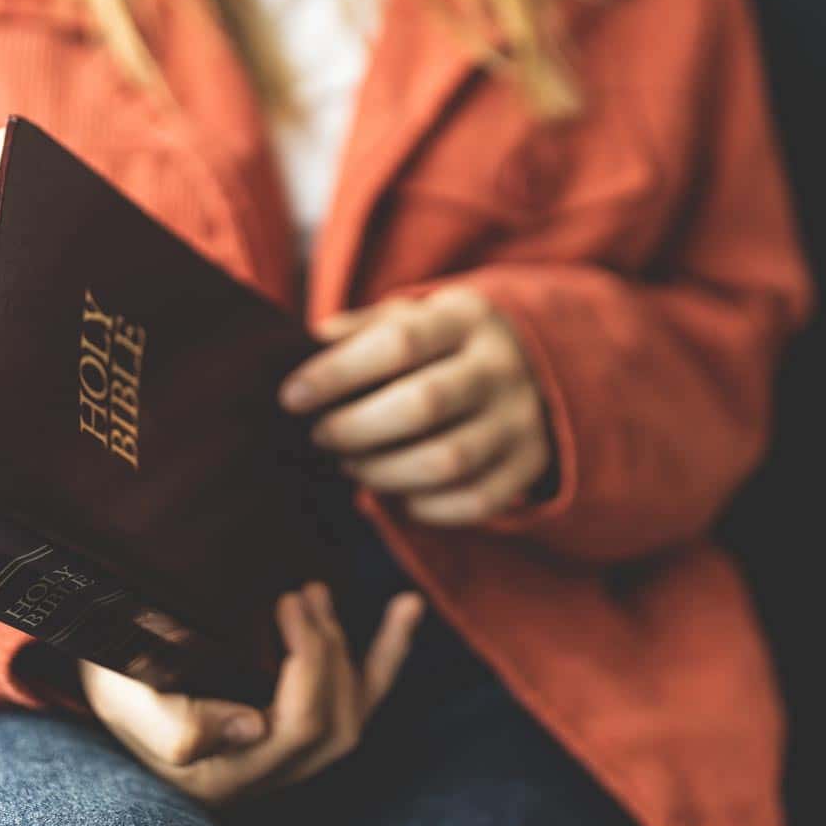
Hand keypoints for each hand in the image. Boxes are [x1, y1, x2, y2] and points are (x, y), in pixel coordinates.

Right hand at [81, 584, 422, 805]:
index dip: (309, 663)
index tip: (286, 602)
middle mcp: (266, 773)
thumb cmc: (115, 685)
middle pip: (335, 722)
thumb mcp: (125, 702)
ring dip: (353, 647)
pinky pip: (362, 696)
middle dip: (327, 649)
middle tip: (299, 592)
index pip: (299, 728)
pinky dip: (389, 651)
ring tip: (318, 592)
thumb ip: (179, 725)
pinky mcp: (299, 721)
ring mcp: (287, 752)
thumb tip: (255, 726)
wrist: (109, 678)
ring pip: (355, 713)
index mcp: (228, 773)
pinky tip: (407, 607)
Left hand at [280, 286, 552, 525]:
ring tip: (351, 467)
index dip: (338, 373)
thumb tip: (305, 347)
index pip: (398, 343)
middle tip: (320, 437)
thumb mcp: (409, 317)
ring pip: (448, 460)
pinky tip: (399, 496)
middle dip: (356, 428)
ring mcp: (520, 418)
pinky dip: (427, 508)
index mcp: (464, 319)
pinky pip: (476, 501)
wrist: (534, 360)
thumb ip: (359, 330)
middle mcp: (500, 367)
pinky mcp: (529, 464)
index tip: (292, 397)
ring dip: (384, 472)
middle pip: (424, 404)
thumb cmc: (442, 343)